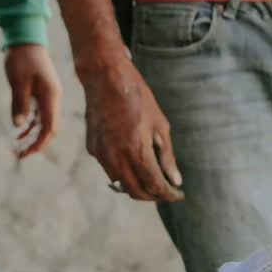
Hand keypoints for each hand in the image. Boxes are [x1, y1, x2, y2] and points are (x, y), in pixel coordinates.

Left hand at [4, 43, 61, 158]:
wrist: (27, 39)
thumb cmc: (21, 59)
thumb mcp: (17, 82)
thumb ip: (19, 104)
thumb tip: (18, 126)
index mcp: (50, 97)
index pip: (49, 128)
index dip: (39, 143)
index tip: (25, 152)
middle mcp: (53, 99)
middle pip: (50, 129)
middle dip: (36, 143)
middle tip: (20, 154)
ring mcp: (49, 96)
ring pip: (45, 123)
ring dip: (33, 135)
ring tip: (18, 146)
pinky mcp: (43, 93)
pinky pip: (40, 114)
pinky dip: (31, 124)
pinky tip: (20, 131)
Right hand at [83, 56, 183, 200]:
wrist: (105, 76)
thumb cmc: (138, 97)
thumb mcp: (160, 125)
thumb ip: (166, 156)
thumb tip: (175, 180)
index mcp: (137, 151)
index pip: (154, 186)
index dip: (168, 194)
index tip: (177, 194)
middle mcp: (117, 157)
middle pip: (136, 192)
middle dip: (153, 195)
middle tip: (166, 190)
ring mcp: (102, 154)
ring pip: (122, 184)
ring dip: (138, 186)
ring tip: (152, 177)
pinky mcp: (93, 148)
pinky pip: (110, 169)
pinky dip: (124, 172)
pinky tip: (133, 161)